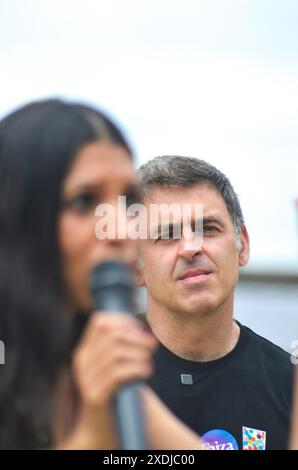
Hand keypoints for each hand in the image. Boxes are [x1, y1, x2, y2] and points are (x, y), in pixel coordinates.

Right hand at [58, 313, 156, 448]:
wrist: (101, 429)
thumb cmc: (114, 393)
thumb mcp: (113, 366)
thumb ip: (122, 348)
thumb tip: (146, 333)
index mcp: (85, 350)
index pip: (100, 322)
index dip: (123, 321)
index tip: (140, 329)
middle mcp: (82, 362)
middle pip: (111, 335)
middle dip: (136, 337)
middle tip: (152, 346)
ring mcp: (86, 379)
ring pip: (115, 353)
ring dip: (139, 354)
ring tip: (149, 361)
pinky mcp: (95, 396)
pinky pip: (117, 374)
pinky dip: (136, 369)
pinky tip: (146, 372)